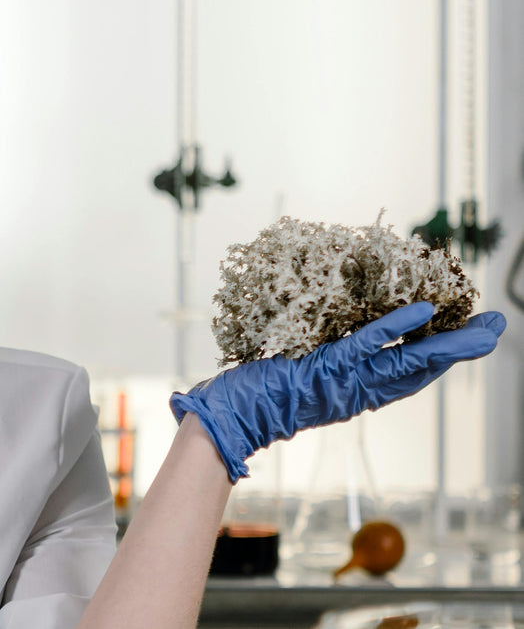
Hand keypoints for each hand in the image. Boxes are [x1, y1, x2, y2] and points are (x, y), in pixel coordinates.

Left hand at [170, 303, 505, 481]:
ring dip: (449, 343)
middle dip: (462, 349)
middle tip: (498, 327)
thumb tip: (340, 337)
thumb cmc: (258, 393)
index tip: (470, 336)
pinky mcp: (327, 367)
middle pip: (421, 369)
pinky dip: (395, 328)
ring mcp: (345, 380)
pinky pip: (365, 345)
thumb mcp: (301, 374)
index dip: (442, 356)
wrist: (233, 416)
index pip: (408, 374)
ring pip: (407, 361)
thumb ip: (325, 362)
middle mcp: (358, 390)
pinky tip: (424, 313)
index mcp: (355, 391)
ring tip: (487, 329)